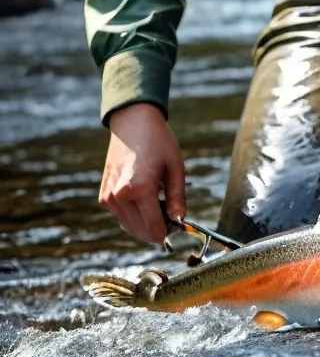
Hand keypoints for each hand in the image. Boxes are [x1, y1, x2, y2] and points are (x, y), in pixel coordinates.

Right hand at [100, 103, 185, 243]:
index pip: (153, 228)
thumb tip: (179, 221)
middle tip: (171, 218)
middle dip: (157, 231)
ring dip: (145, 225)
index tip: (178, 227)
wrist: (132, 122)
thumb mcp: (175, 168)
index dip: (167, 233)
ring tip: (160, 205)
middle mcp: (119, 196)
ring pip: (129, 227)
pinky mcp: (103, 197)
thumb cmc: (158, 142)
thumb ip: (177, 198)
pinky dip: (134, 216)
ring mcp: (108, 198)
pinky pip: (121, 217)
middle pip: (140, 231)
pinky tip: (145, 200)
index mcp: (139, 189)